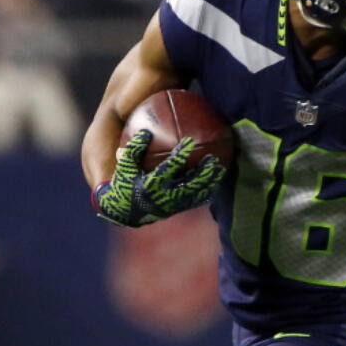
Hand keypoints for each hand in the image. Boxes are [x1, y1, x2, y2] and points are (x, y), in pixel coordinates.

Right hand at [93, 129, 226, 226]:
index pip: (170, 167)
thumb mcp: (125, 167)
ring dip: (210, 182)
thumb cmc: (124, 185)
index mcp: (152, 184)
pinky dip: (207, 191)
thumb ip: (134, 149)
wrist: (124, 212)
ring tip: (220, 169)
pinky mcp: (177, 209)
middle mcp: (165, 196)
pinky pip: (196, 201)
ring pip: (197, 193)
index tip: (190, 141)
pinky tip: (214, 183)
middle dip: (204, 171)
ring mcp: (173, 205)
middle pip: (190, 183)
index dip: (181, 154)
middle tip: (213, 158)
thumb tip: (146, 132)